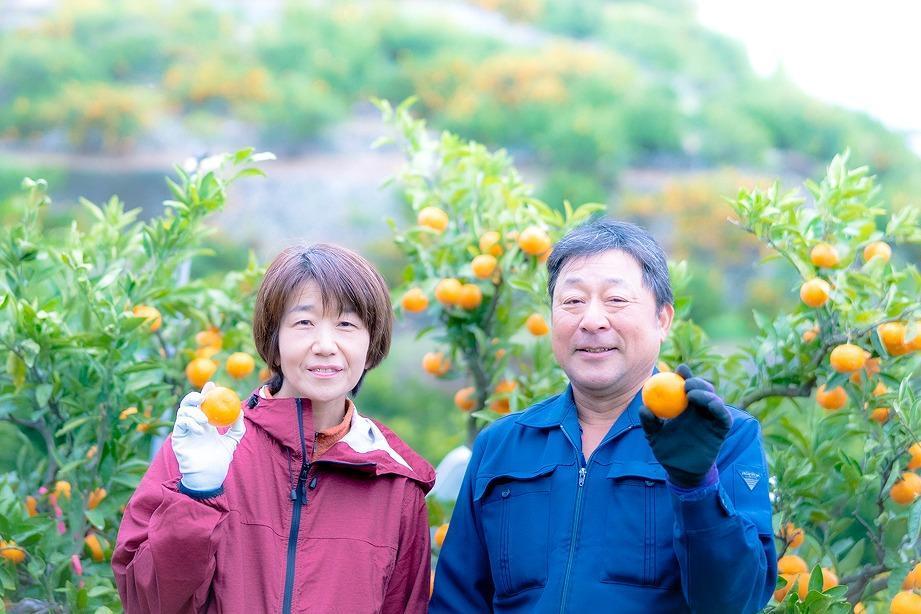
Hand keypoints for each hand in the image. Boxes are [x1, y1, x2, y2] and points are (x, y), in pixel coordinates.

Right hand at [172, 381, 245, 491]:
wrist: (209, 476)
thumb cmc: (220, 460)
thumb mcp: (232, 441)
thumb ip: (237, 427)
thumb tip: (241, 412)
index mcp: (205, 422)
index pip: (203, 403)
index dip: (206, 392)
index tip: (212, 385)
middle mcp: (193, 424)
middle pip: (189, 404)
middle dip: (194, 396)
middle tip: (203, 397)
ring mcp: (184, 431)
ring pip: (182, 412)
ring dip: (194, 412)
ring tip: (205, 421)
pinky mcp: (177, 438)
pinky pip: (180, 424)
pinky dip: (189, 423)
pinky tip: (200, 430)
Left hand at [638, 364, 731, 487]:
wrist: (680, 471)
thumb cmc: (666, 449)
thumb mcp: (653, 435)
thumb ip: (649, 422)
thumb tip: (643, 408)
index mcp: (684, 406)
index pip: (687, 386)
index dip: (685, 375)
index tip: (679, 369)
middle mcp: (699, 410)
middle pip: (703, 389)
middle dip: (696, 381)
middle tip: (685, 383)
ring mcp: (711, 419)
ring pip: (714, 399)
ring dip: (705, 392)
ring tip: (691, 393)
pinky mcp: (720, 430)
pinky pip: (724, 417)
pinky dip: (719, 408)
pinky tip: (711, 403)